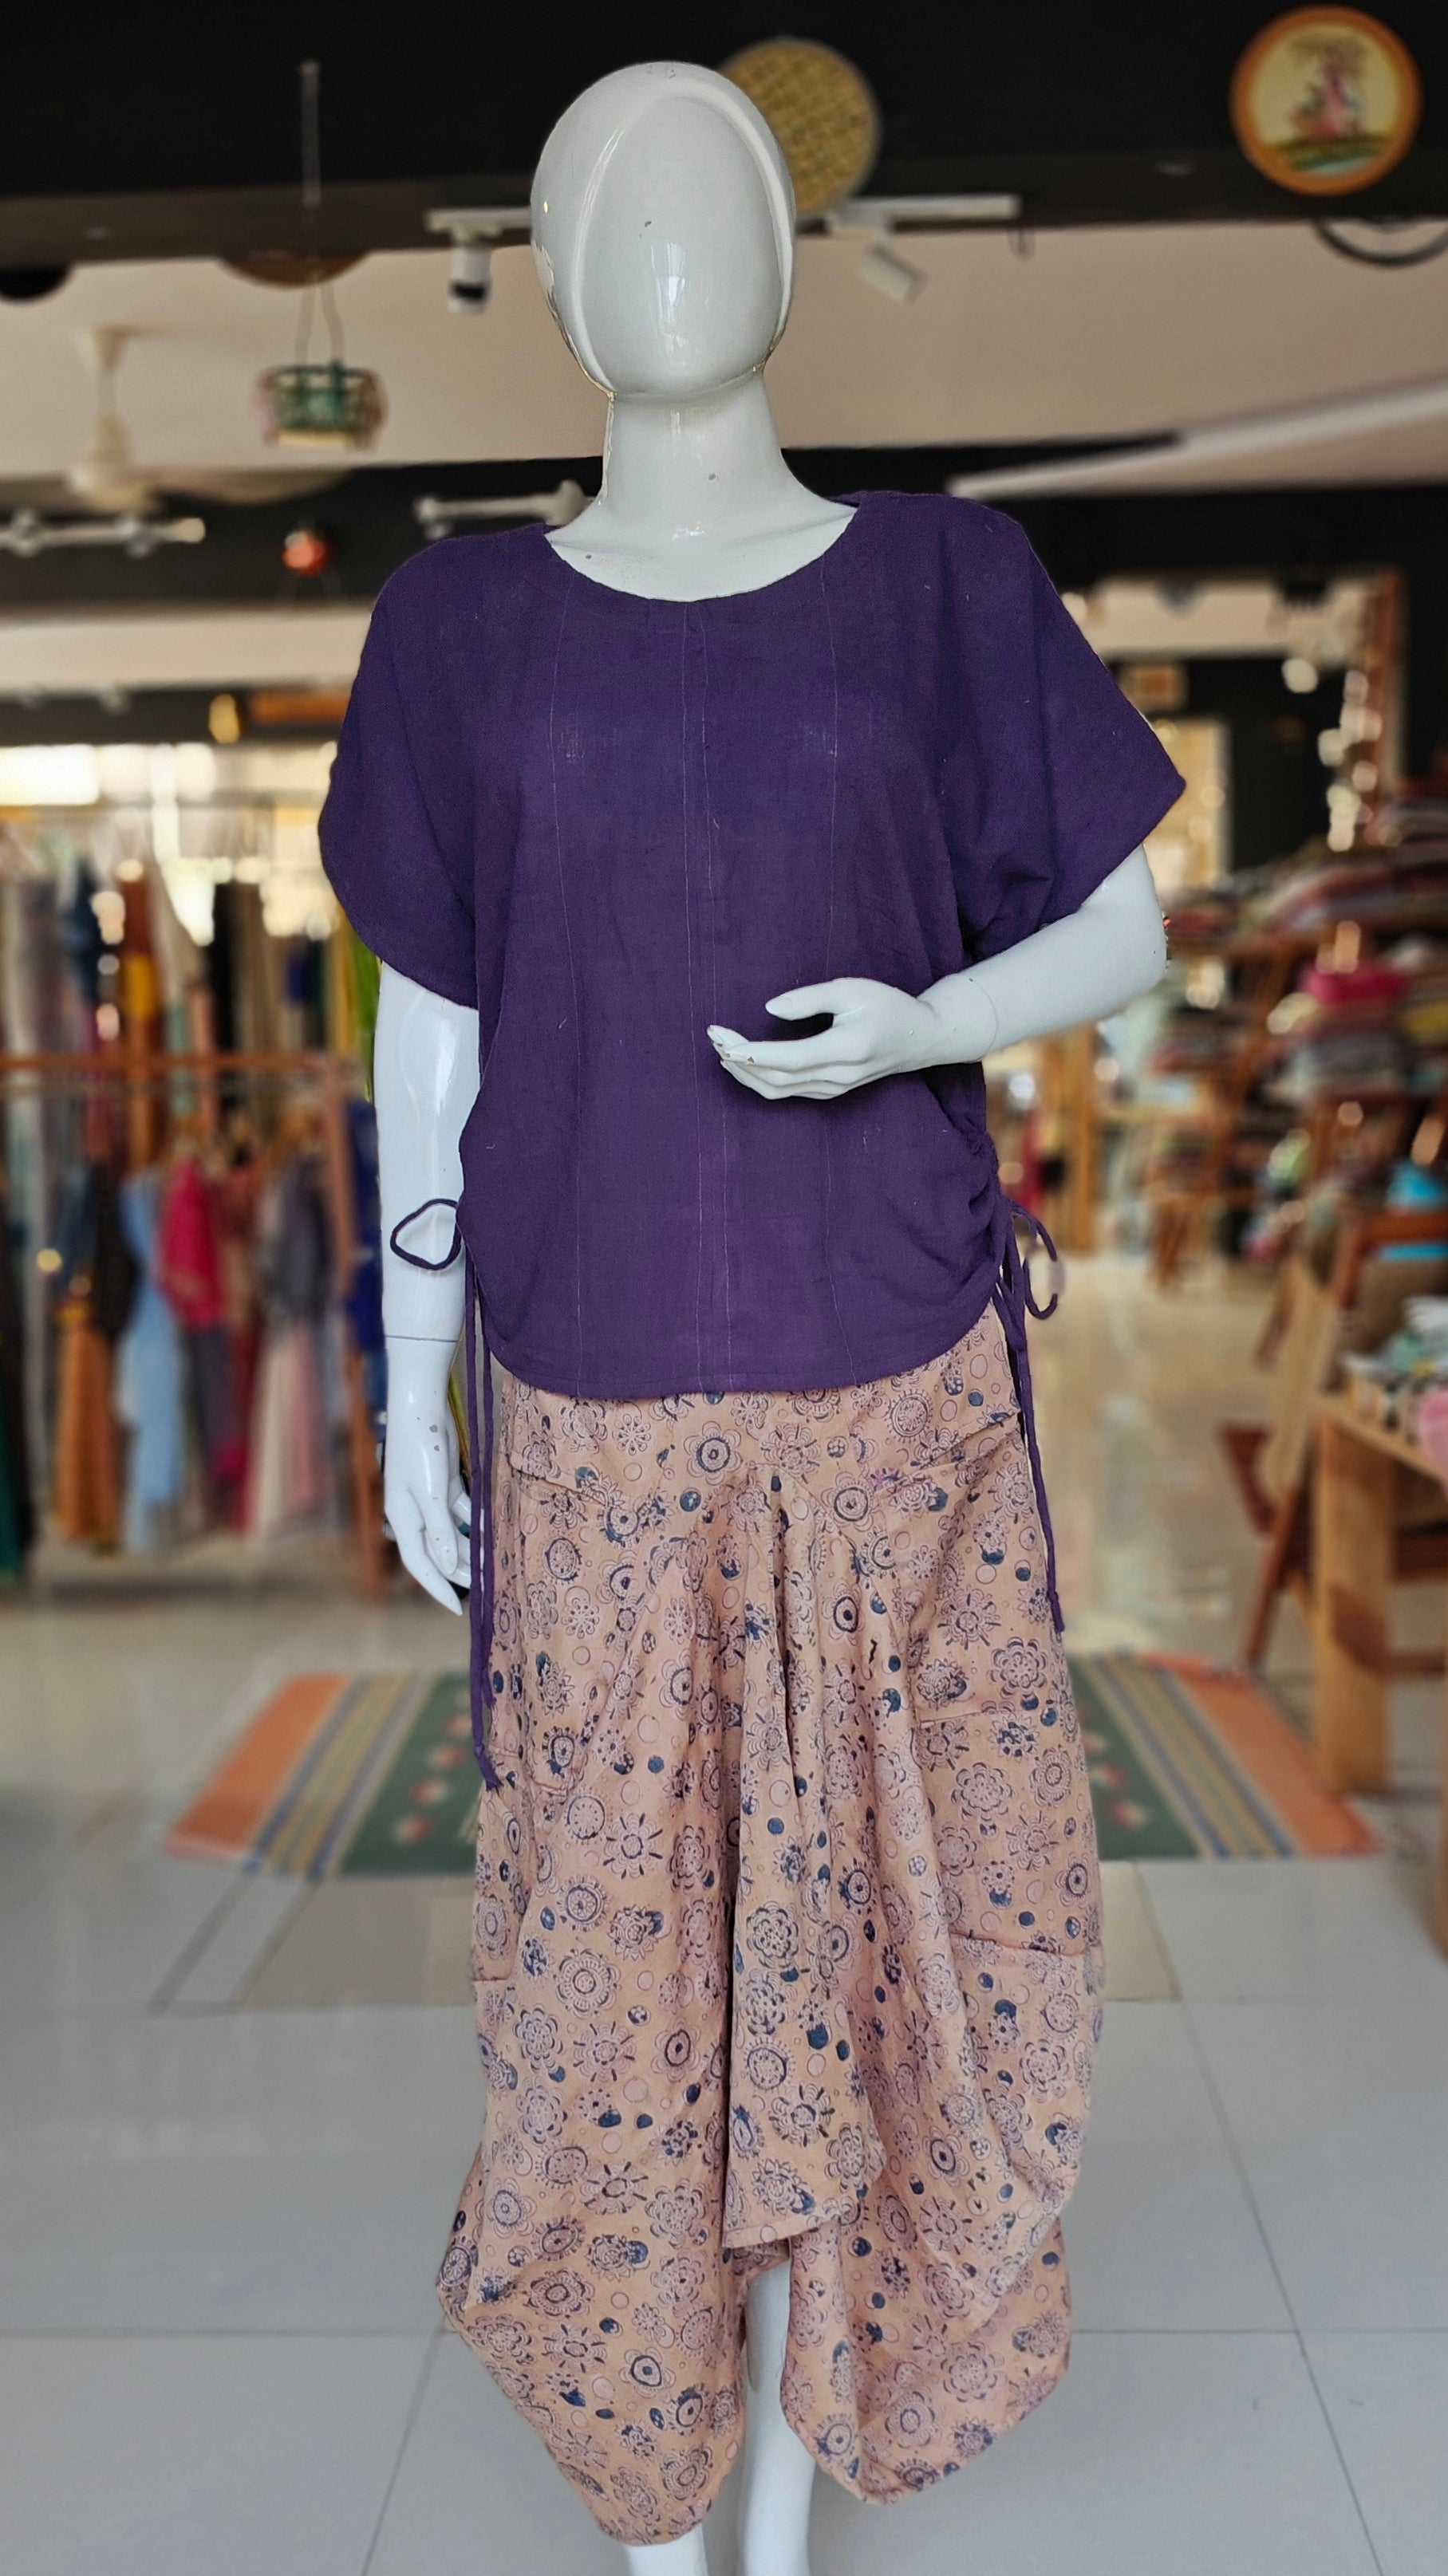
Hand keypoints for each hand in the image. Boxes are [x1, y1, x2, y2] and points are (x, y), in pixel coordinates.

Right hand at [383, 1337, 471, 1613]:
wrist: (420, 1404)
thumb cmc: (421, 1448)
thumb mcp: (432, 1494)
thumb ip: (440, 1532)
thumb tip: (446, 1566)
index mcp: (402, 1518)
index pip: (420, 1563)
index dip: (437, 1588)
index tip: (457, 1609)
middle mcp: (413, 1511)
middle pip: (438, 1551)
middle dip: (461, 1569)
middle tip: (488, 1586)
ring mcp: (428, 1496)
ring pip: (450, 1532)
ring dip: (470, 1547)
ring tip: (494, 1562)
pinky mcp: (443, 1481)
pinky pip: (460, 1510)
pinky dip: (474, 1521)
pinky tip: (492, 1529)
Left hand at [707, 975, 993, 1101]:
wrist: (918, 1039)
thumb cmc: (886, 1006)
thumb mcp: (852, 988)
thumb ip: (809, 997)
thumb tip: (769, 1010)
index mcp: (847, 1048)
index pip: (790, 1058)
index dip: (753, 1052)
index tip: (724, 1039)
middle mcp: (839, 1076)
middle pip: (777, 1078)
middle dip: (739, 1059)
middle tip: (714, 1035)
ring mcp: (833, 1089)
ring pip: (777, 1090)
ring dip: (744, 1072)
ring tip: (720, 1047)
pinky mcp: (828, 1093)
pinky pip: (785, 1093)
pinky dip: (758, 1079)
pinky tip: (741, 1062)